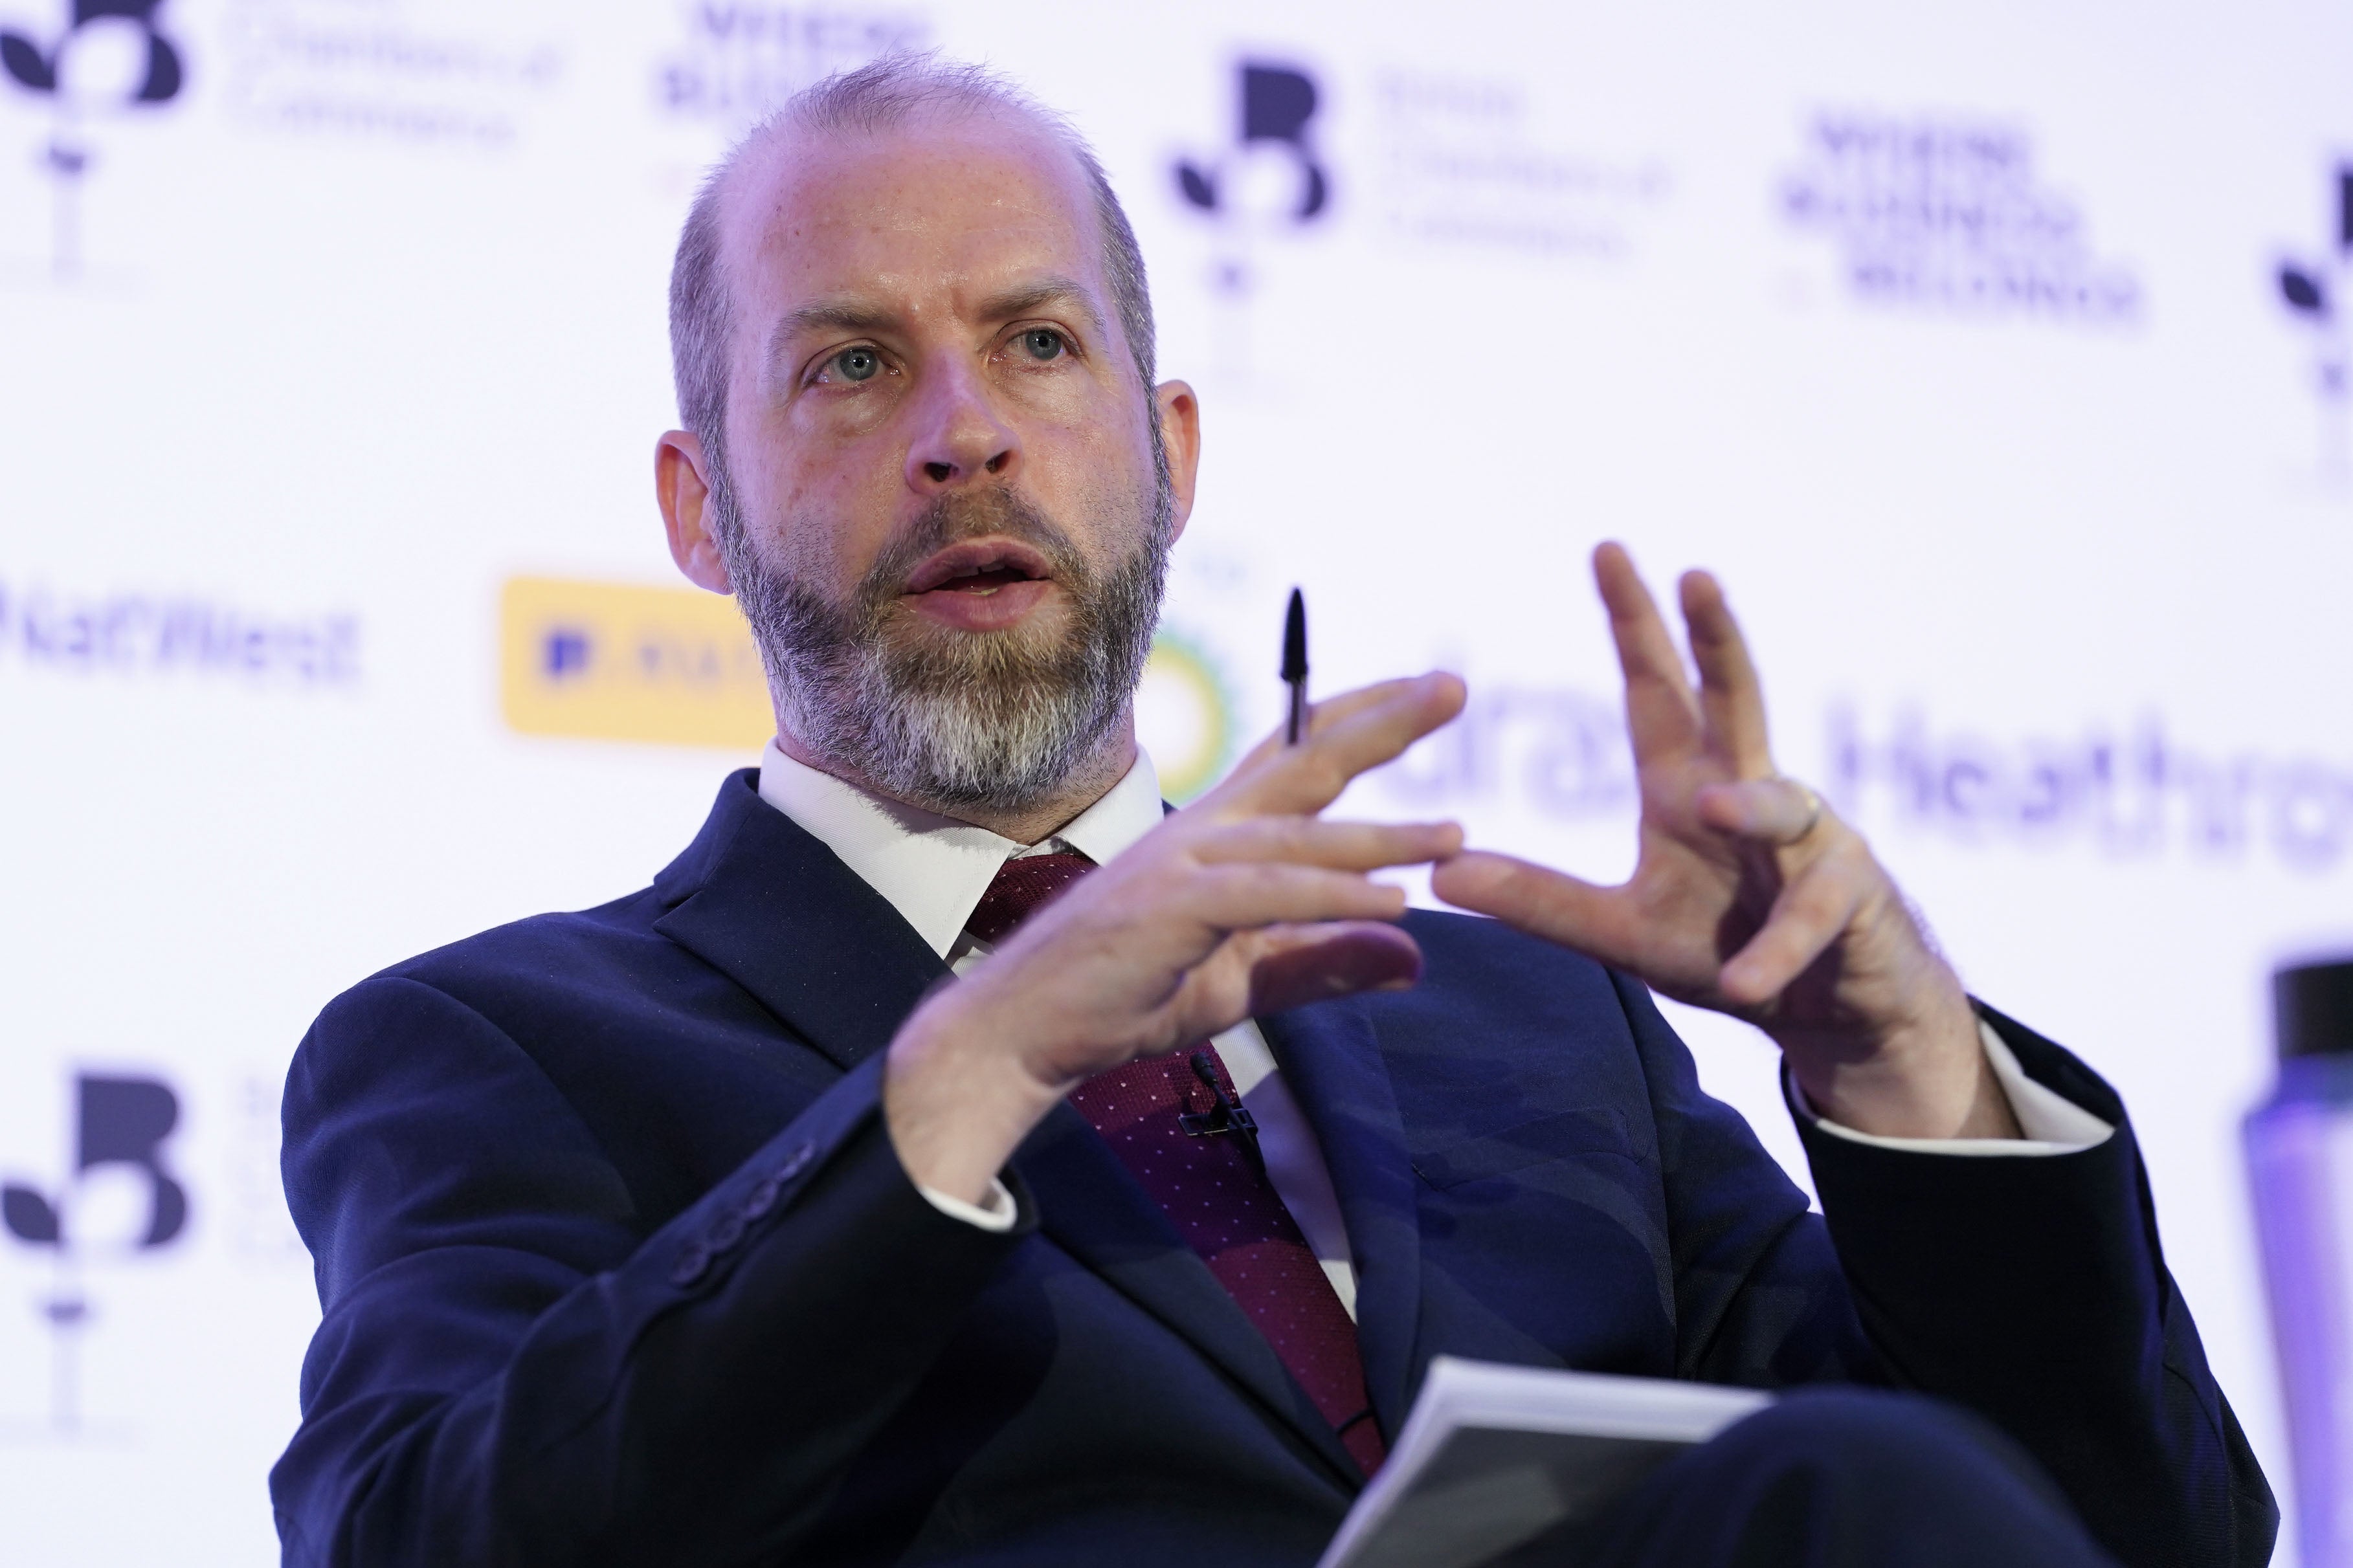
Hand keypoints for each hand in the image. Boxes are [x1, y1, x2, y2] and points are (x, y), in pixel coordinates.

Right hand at [887, 673, 1468, 1200]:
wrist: (1026, 1032)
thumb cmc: (1127, 996)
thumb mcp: (1247, 981)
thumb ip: (1325, 961)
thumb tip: (1416, 954)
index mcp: (1216, 834)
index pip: (1296, 756)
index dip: (1360, 718)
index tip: (1428, 691)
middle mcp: (1201, 830)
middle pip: (1303, 761)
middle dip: (1381, 722)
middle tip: (1454, 686)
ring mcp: (1181, 864)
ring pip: (1297, 836)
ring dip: (1380, 833)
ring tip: (1453, 835)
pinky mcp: (1169, 909)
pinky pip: (1266, 894)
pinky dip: (1330, 895)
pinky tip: (1392, 902)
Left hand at [1430, 545, 2016, 1141]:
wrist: (1830, 1007)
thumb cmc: (1728, 947)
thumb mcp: (1621, 932)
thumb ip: (1541, 902)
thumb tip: (1441, 870)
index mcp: (1687, 786)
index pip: (1655, 689)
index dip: (1633, 623)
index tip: (1606, 549)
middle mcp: (1751, 792)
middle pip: (1735, 698)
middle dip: (1717, 637)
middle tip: (1697, 575)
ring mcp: (1810, 842)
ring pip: (1781, 805)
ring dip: (1750, 806)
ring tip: (1715, 811)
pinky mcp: (1849, 901)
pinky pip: (1808, 920)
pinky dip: (1773, 952)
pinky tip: (1746, 982)